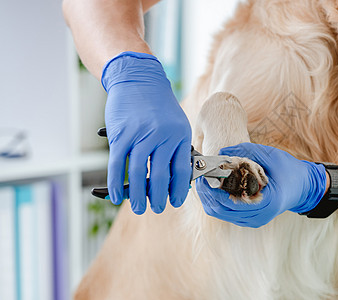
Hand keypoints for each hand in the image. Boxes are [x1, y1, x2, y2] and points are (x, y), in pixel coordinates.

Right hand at [102, 51, 191, 213]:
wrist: (138, 79)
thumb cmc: (158, 105)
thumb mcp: (176, 123)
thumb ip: (176, 148)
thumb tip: (175, 179)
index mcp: (180, 135)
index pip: (181, 170)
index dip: (178, 190)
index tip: (175, 201)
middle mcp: (162, 136)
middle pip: (160, 176)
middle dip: (158, 198)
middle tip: (156, 208)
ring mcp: (141, 135)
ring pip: (138, 174)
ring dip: (138, 195)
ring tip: (139, 207)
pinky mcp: (121, 135)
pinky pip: (118, 165)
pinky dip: (115, 183)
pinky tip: (116, 195)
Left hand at [196, 143, 327, 227]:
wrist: (303, 186)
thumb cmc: (289, 169)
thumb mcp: (270, 155)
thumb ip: (245, 151)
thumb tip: (220, 151)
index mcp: (266, 201)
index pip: (230, 199)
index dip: (213, 188)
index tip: (204, 173)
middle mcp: (259, 215)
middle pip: (221, 209)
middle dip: (206, 192)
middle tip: (198, 175)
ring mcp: (254, 220)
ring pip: (221, 213)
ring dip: (209, 197)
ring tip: (202, 180)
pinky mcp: (251, 220)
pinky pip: (226, 214)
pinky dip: (216, 201)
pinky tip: (212, 187)